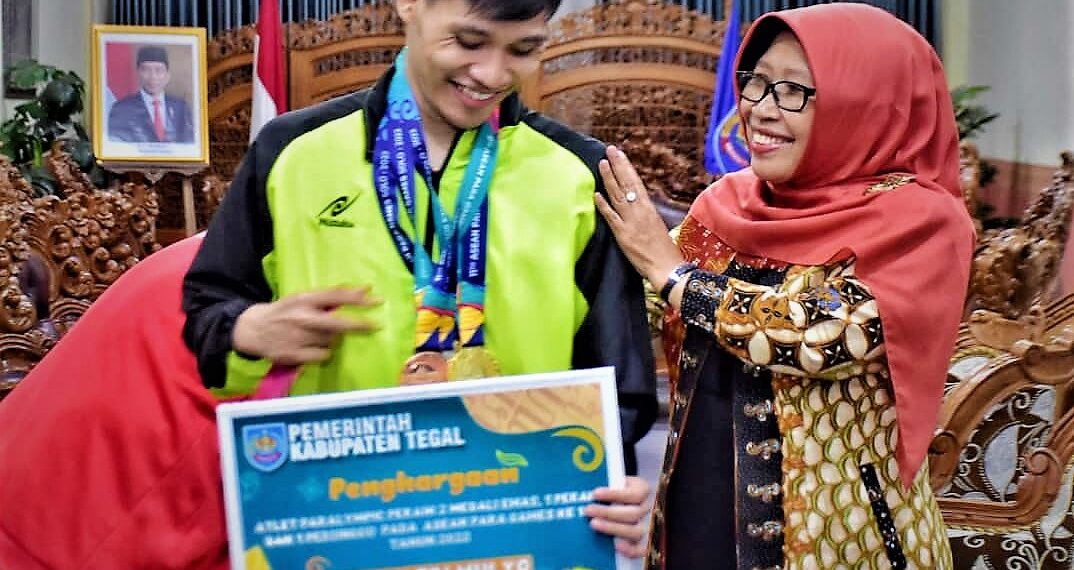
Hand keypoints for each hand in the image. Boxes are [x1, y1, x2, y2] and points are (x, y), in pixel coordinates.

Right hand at [233, 287, 380, 364]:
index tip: (377, 300)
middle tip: (375, 326)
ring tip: (319, 335)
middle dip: (359, 325)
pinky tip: (314, 347)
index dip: (358, 298)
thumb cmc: (285, 311)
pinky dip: (323, 352)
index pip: (336, 296)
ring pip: (331, 340)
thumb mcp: (303, 298)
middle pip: (338, 323)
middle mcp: (302, 317)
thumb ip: (329, 297)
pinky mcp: (294, 355)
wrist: (253, 329)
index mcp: (304, 299)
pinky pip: (322, 355)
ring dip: (333, 338)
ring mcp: (298, 337)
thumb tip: (365, 289)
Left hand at [583, 476, 651, 557]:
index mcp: (642, 490)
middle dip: (608, 512)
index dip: (615, 494)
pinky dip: (630, 550)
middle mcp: (646, 509)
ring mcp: (646, 527)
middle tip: (588, 510)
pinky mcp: (643, 544)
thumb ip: (605, 483)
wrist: (619, 503)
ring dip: (613, 528)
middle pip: (634, 513)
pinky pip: (641, 550)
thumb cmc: (613, 490)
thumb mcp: (612, 482)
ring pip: (636, 531)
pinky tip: (616, 546)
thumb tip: (585, 488)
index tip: (595, 493)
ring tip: (593, 524)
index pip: (635, 493)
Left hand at [595, 146, 684, 287]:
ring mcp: (630, 222)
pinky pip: (612, 217)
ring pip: (618, 196)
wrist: (666, 268)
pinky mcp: (623, 235)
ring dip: (609, 179)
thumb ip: (644, 213)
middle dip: (617, 165)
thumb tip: (635, 202)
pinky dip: (604, 205)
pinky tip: (596, 194)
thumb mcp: (656, 225)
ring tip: (602, 164)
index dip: (626, 167)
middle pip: (627, 184)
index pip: (635, 182)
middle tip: (609, 149)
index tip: (619, 154)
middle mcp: (639, 211)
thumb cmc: (663, 250)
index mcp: (648, 208)